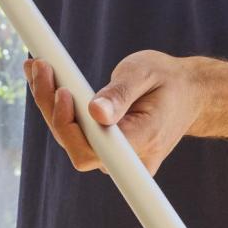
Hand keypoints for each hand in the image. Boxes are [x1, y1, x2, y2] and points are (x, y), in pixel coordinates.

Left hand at [23, 51, 207, 175]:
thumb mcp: (146, 73)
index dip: (71, 127)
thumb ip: (120, 94)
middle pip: (77, 146)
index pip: (95, 150)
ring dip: (51, 106)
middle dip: (52, 107)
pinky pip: (78, 137)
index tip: (64, 92)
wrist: (188, 95)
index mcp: (145, 139)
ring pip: (73, 141)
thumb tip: (95, 112)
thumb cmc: (168, 81)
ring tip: (39, 68)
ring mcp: (119, 161)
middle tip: (41, 66)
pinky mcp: (109, 152)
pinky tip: (47, 80)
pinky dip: (59, 109)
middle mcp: (131, 160)